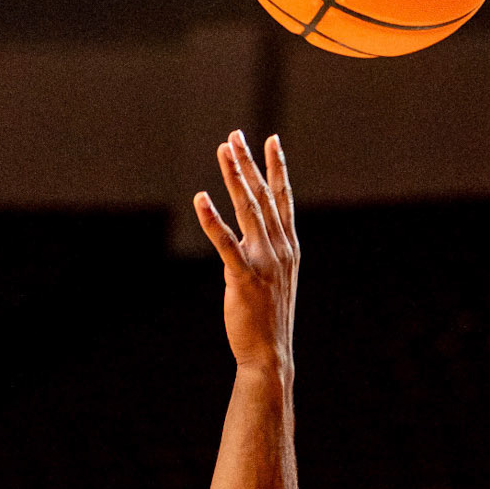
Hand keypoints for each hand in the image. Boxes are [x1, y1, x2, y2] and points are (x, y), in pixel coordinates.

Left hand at [194, 130, 297, 373]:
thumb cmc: (268, 316)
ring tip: (223, 151)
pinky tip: (201, 198)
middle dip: (248, 163)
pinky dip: (212, 219)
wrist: (271, 352)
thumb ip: (264, 252)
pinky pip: (225, 243)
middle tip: (234, 136)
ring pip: (248, 209)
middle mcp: (280, 248)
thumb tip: (247, 236)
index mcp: (288, 246)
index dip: (277, 167)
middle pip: (262, 195)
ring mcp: (264, 261)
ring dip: (234, 177)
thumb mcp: (274, 277)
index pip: (283, 198)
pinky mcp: (244, 276)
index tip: (271, 140)